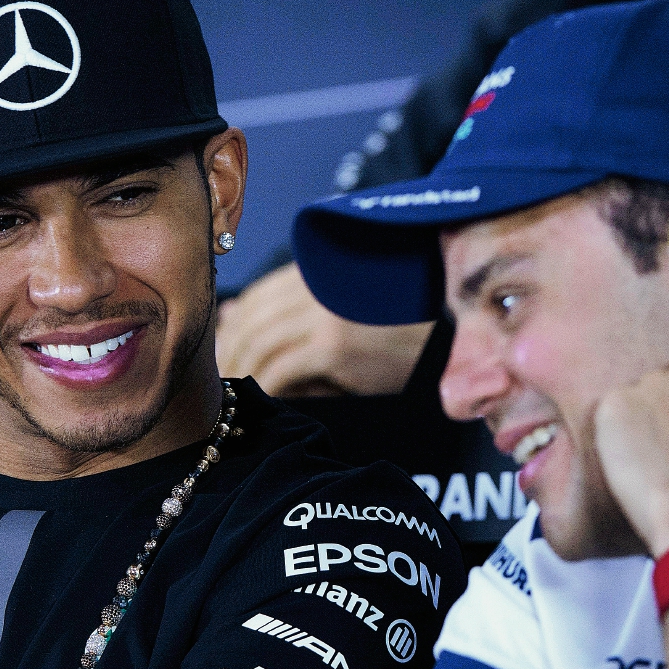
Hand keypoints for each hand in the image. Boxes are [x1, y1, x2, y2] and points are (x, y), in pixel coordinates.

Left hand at [216, 263, 433, 396]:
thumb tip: (229, 311)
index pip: (256, 296)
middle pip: (251, 319)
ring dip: (242, 370)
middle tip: (222, 379)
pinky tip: (262, 397)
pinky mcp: (334, 347)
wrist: (445, 328)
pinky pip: (281, 369)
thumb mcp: (342, 305)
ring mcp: (324, 316)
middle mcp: (316, 287)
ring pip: (259, 344)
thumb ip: (291, 306)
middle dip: (230, 351)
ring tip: (237, 393)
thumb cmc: (397, 319)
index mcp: (318, 271)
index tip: (225, 349)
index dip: (233, 325)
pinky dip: (265, 386)